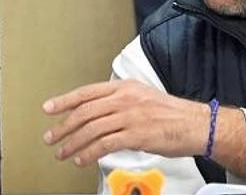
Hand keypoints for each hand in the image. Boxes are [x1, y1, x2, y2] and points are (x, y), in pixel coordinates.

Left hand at [42, 79, 209, 166]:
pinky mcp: (136, 135)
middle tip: (51, 137)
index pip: (86, 92)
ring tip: (63, 153)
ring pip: (91, 129)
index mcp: (123, 87)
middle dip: (63, 126)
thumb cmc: (171, 113)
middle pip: (84, 112)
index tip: (49, 108)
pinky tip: (82, 159)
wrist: (196, 124)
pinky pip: (105, 144)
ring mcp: (130, 116)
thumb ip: (119, 100)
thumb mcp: (142, 96)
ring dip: (73, 143)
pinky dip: (89, 152)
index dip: (64, 100)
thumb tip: (97, 110)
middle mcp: (124, 99)